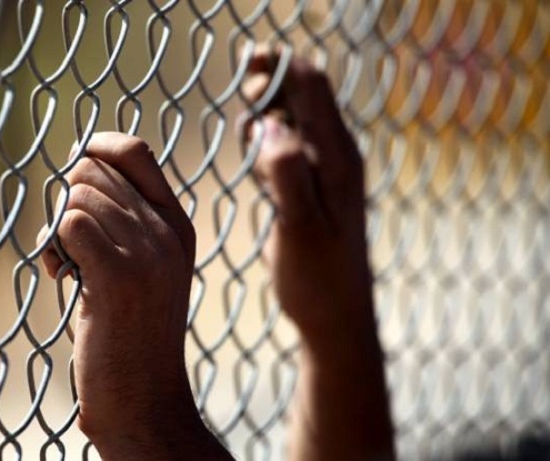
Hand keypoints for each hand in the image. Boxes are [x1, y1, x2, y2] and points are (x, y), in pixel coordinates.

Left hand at [38, 133, 231, 459]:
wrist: (144, 399)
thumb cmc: (130, 334)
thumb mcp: (145, 267)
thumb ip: (125, 221)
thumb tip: (78, 170)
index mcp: (177, 223)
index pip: (134, 150)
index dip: (95, 148)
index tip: (74, 170)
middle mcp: (167, 231)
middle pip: (91, 170)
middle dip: (67, 202)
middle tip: (71, 247)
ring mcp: (147, 252)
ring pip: (74, 195)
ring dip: (56, 231)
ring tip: (69, 269)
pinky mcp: (118, 275)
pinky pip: (68, 223)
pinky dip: (51, 248)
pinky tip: (61, 277)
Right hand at [244, 52, 373, 352]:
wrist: (335, 316)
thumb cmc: (317, 278)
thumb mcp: (299, 228)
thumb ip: (286, 173)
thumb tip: (269, 125)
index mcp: (336, 158)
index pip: (312, 84)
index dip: (281, 64)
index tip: (248, 63)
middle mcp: (334, 156)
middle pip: (304, 92)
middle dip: (271, 84)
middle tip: (245, 106)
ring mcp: (323, 170)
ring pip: (293, 117)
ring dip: (267, 113)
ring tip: (251, 143)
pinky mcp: (311, 186)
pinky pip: (287, 144)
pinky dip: (267, 140)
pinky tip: (256, 165)